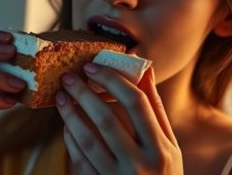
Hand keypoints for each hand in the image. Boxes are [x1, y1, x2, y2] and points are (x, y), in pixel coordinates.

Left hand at [55, 65, 182, 174]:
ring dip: (70, 115)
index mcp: (161, 149)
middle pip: (107, 119)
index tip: (92, 67)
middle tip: (68, 77)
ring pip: (87, 140)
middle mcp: (140, 164)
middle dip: (84, 94)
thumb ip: (156, 108)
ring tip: (61, 97)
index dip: (112, 81)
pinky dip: (70, 139)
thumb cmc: (164, 174)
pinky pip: (80, 161)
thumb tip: (145, 68)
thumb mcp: (170, 145)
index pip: (136, 103)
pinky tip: (66, 124)